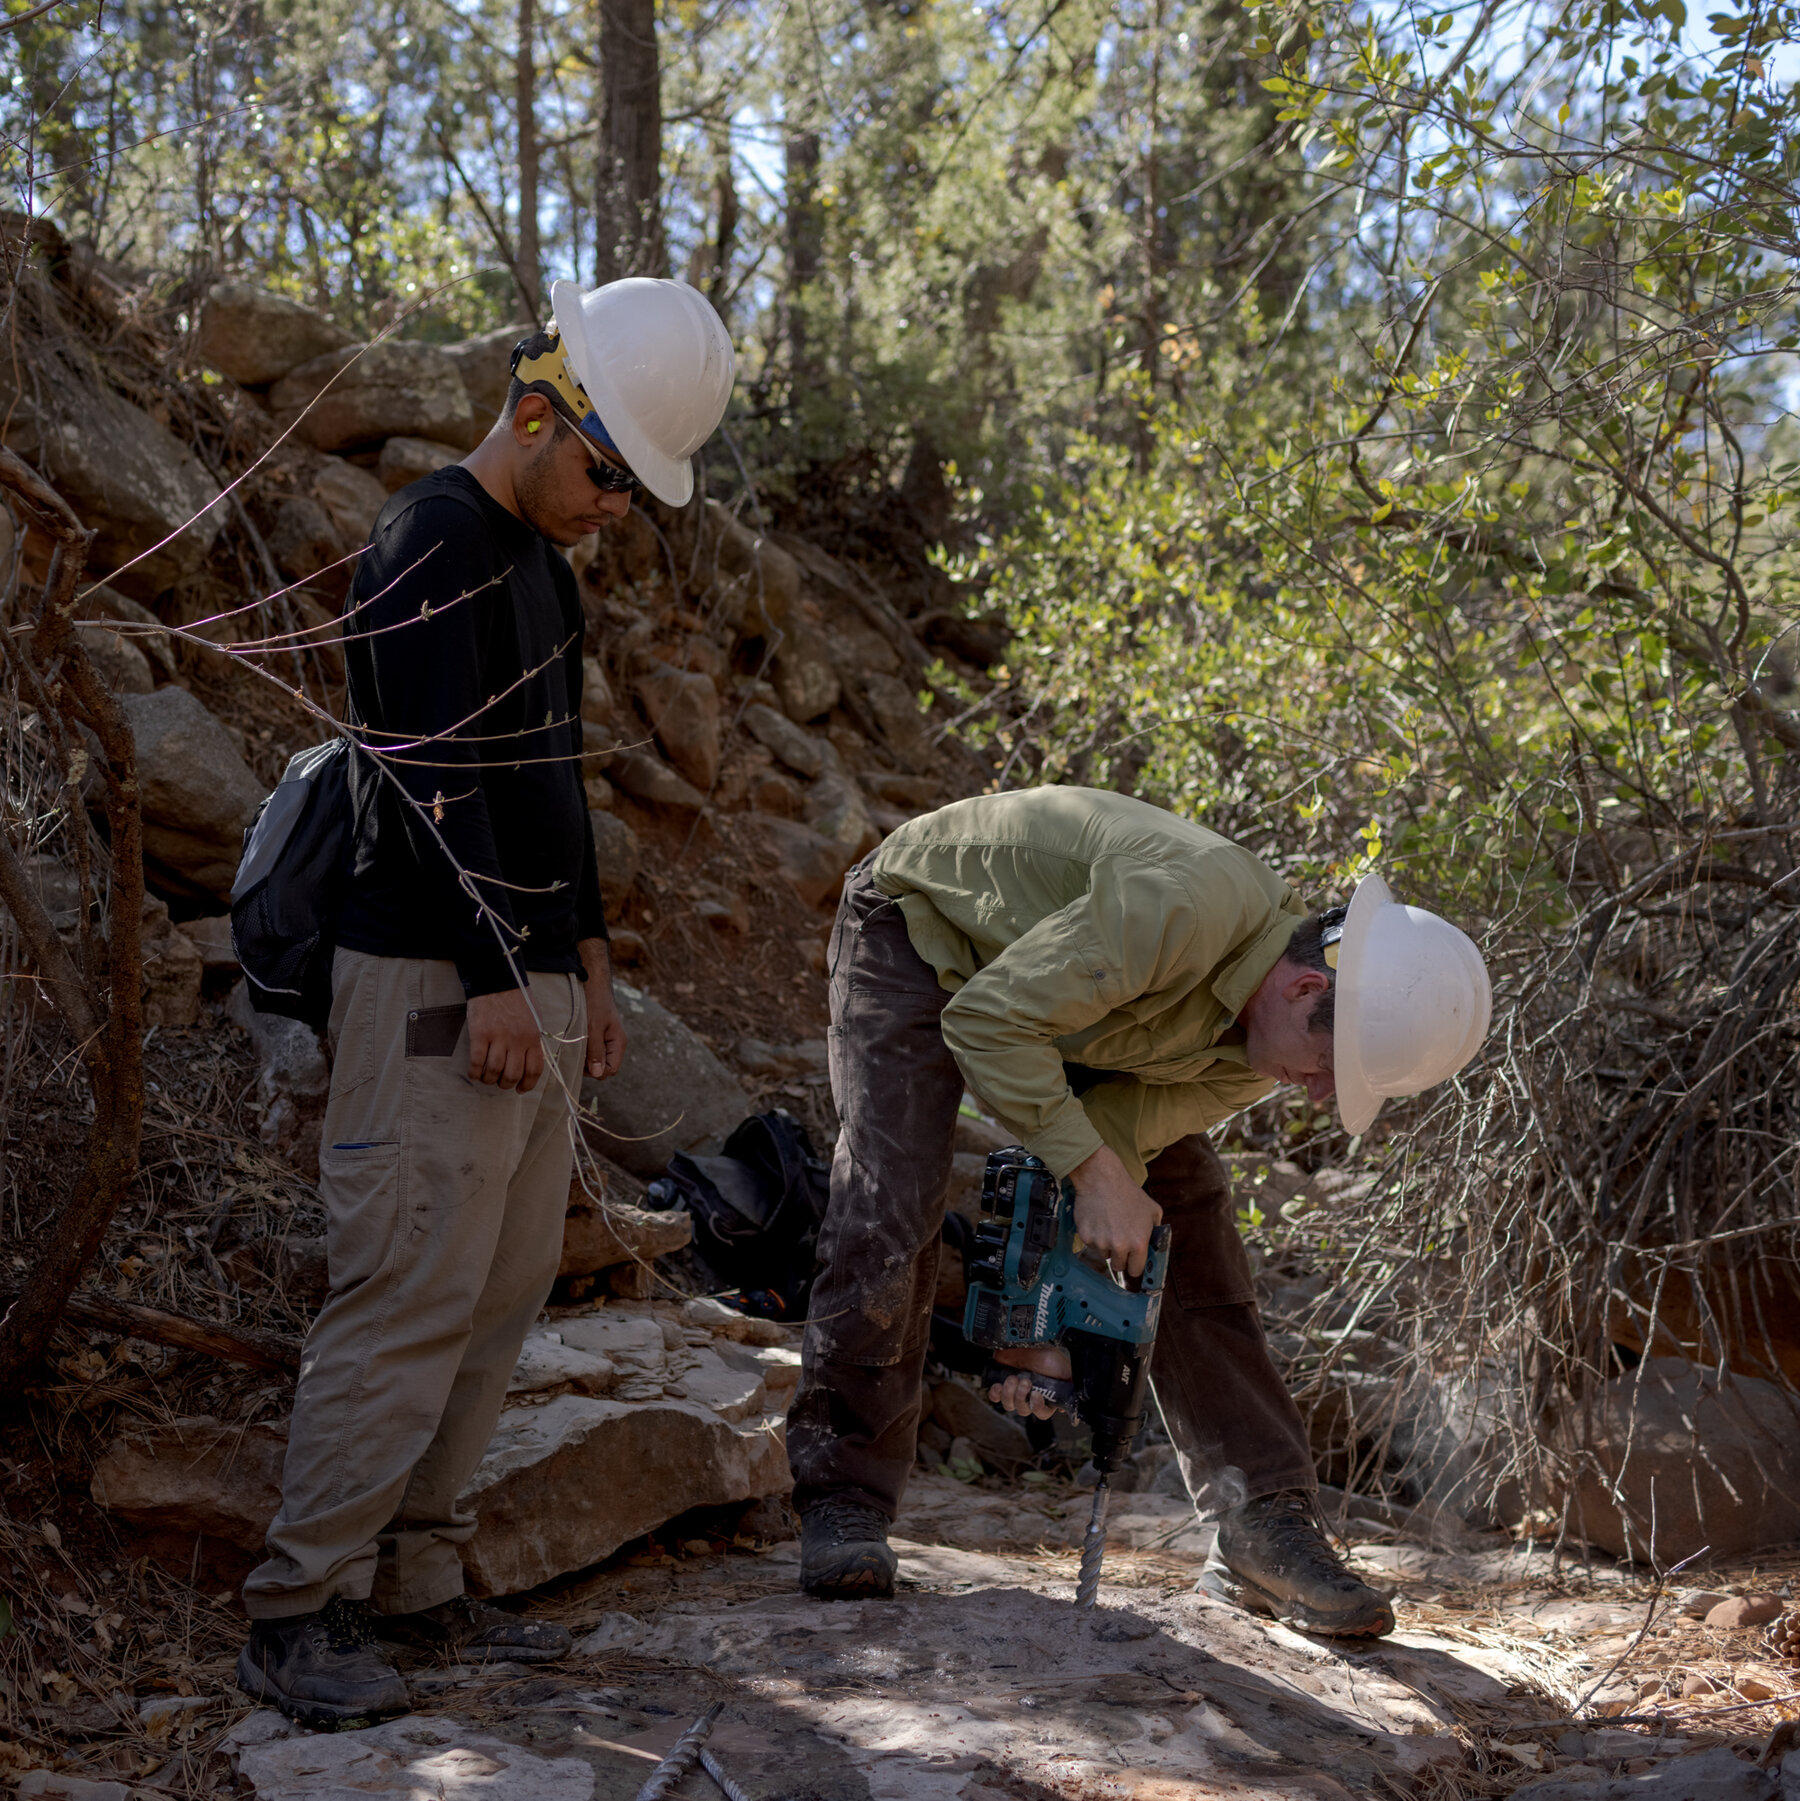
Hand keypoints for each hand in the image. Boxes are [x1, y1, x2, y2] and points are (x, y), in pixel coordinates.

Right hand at [467, 986, 544, 1092]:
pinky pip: (476, 1062)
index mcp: (533, 1037)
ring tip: (486, 1078)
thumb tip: (530, 1062)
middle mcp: (517, 1040)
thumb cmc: (517, 1000)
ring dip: (489, 1080)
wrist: (497, 980)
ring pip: (494, 1071)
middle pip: (512, 1074)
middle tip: (500, 1083)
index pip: (534, 1070)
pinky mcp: (480, 1034)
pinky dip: (475, 1072)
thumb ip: (533, 1041)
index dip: (527, 1085)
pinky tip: (474, 1073)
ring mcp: (498, 1037)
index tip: (520, 1090)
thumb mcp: (534, 1020)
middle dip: (506, 1084)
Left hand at [580, 938, 626, 1079]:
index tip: (580, 1063)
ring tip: (573, 1046)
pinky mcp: (598, 1034)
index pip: (610, 1069)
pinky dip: (583, 1049)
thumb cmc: (594, 1002)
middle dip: (590, 1066)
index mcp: (618, 1042)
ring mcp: (606, 1039)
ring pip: (597, 1059)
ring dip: (585, 1057)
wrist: (592, 981)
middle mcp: (614, 1043)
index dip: (596, 1071)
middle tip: (575, 1054)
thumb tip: (598, 1074)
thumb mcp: (593, 1027)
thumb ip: (596, 1051)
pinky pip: (592, 1049)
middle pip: (604, 1066)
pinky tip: (574, 1040)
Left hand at [988, 1344, 1069, 1420]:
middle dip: (1022, 1397)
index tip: (1036, 1394)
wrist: (1030, 1340)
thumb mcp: (1065, 1370)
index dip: (1038, 1407)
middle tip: (1024, 1381)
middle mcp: (1030, 1396)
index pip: (1041, 1413)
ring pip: (1009, 1405)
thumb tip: (1076, 1399)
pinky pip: (996, 1396)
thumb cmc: (1048, 1354)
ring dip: (1009, 1394)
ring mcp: (1015, 1390)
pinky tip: (999, 1385)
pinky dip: (995, 1393)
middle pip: (1023, 1410)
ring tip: (1012, 1378)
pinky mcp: (1002, 1382)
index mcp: (1046, 1397)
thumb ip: (1072, 1385)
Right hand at [1068, 1143, 1162, 1278]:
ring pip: (1104, 1254)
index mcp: (1138, 1243)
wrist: (1102, 1179)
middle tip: (1119, 1240)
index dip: (1134, 1265)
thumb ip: (1155, 1231)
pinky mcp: (1086, 1236)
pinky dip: (1094, 1236)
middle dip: (1120, 1256)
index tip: (1132, 1261)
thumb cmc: (1128, 1193)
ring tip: (1108, 1224)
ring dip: (1106, 1245)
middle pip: (1118, 1266)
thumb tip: (1154, 1244)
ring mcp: (1101, 1242)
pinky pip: (1091, 1244)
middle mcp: (1120, 1246)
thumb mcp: (1153, 1210)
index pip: (1136, 1270)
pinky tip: (1098, 1220)